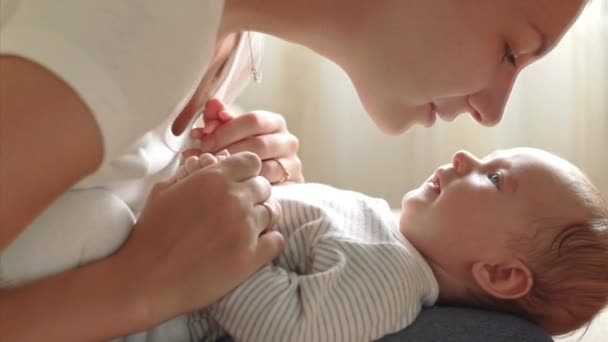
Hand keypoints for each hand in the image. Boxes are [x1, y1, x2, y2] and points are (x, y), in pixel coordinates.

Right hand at [112, 151, 284, 325]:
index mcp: (213, 179)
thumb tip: (210, 162)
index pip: (251, 162)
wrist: (145, 278)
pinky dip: (269, 242)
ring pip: (273, 212)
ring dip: (261, 218)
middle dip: (253, 195)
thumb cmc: (150, 234)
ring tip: (244, 229)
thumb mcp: (164, 191)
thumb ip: (191, 173)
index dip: (245, 173)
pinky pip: (277, 240)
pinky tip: (253, 246)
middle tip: (238, 210)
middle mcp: (234, 199)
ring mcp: (245, 228)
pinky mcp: (251, 257)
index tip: (237, 185)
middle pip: (264, 186)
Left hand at [183, 98, 303, 184]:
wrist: (266, 181)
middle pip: (257, 143)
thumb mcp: (230, 133)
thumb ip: (219, 117)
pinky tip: (228, 183)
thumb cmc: (244, 151)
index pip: (252, 120)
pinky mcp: (291, 183)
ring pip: (262, 165)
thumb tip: (212, 104)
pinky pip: (266, 183)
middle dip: (228, 151)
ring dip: (234, 168)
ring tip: (213, 170)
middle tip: (206, 158)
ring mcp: (292, 163)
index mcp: (275, 122)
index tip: (204, 140)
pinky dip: (244, 183)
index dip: (226, 130)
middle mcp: (288, 140)